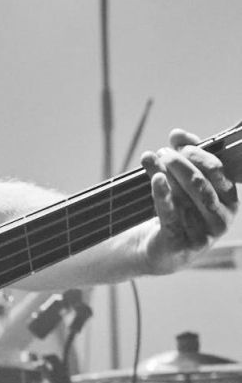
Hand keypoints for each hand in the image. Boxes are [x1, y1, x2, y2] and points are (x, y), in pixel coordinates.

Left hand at [140, 127, 235, 272]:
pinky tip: (156, 177)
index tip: (176, 144)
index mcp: (230, 200)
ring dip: (166, 172)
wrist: (161, 249)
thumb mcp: (185, 184)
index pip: (216, 169)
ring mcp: (203, 234)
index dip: (196, 153)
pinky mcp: (180, 244)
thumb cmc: (179, 211)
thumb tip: (178, 134)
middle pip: (199, 182)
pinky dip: (162, 193)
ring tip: (151, 157)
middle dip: (179, 163)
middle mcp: (221, 218)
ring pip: (184, 196)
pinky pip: (170, 214)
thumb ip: (186, 157)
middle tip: (163, 152)